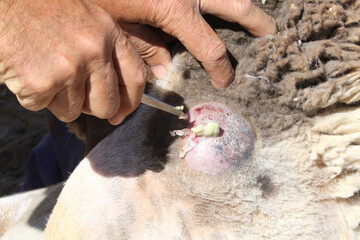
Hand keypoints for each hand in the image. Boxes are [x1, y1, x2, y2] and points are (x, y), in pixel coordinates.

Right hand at [0, 0, 145, 124]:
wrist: (1, 3)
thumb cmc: (41, 10)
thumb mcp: (87, 20)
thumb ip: (107, 51)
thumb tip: (119, 95)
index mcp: (108, 32)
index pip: (135, 77)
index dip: (131, 101)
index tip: (121, 112)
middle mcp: (93, 50)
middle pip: (108, 104)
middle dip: (94, 109)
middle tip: (78, 97)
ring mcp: (68, 68)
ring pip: (74, 111)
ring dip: (60, 101)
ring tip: (46, 73)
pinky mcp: (41, 83)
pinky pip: (45, 107)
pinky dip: (35, 97)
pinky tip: (28, 72)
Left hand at [97, 0, 276, 87]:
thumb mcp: (121, 26)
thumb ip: (146, 48)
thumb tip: (165, 68)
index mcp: (176, 8)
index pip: (211, 46)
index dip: (222, 68)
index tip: (225, 82)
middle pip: (236, 5)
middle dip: (256, 21)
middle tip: (270, 34)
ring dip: (241, 3)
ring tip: (254, 16)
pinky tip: (218, 5)